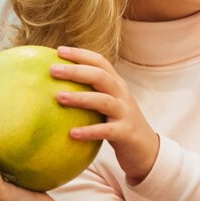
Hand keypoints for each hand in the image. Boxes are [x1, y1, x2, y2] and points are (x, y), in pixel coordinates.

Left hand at [52, 47, 160, 182]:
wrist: (146, 149)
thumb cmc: (118, 124)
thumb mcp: (107, 105)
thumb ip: (90, 93)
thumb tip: (55, 88)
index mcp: (116, 84)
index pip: (100, 62)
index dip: (81, 54)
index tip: (59, 51)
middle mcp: (122, 94)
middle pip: (100, 76)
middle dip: (76, 71)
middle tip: (53, 70)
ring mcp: (125, 113)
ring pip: (103, 100)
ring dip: (80, 98)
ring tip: (59, 97)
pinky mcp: (125, 133)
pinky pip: (106, 131)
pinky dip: (89, 131)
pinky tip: (72, 133)